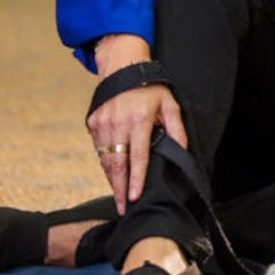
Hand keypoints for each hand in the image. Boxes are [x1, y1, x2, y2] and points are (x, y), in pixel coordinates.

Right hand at [88, 36, 188, 214]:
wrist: (122, 67)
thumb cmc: (151, 87)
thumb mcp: (170, 105)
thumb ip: (176, 129)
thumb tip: (180, 151)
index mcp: (138, 120)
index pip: (137, 157)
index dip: (135, 179)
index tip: (133, 196)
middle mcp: (117, 123)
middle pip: (116, 164)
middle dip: (118, 188)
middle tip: (121, 207)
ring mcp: (102, 124)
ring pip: (105, 159)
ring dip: (111, 179)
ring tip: (118, 195)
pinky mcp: (93, 123)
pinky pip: (98, 150)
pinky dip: (105, 164)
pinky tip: (112, 174)